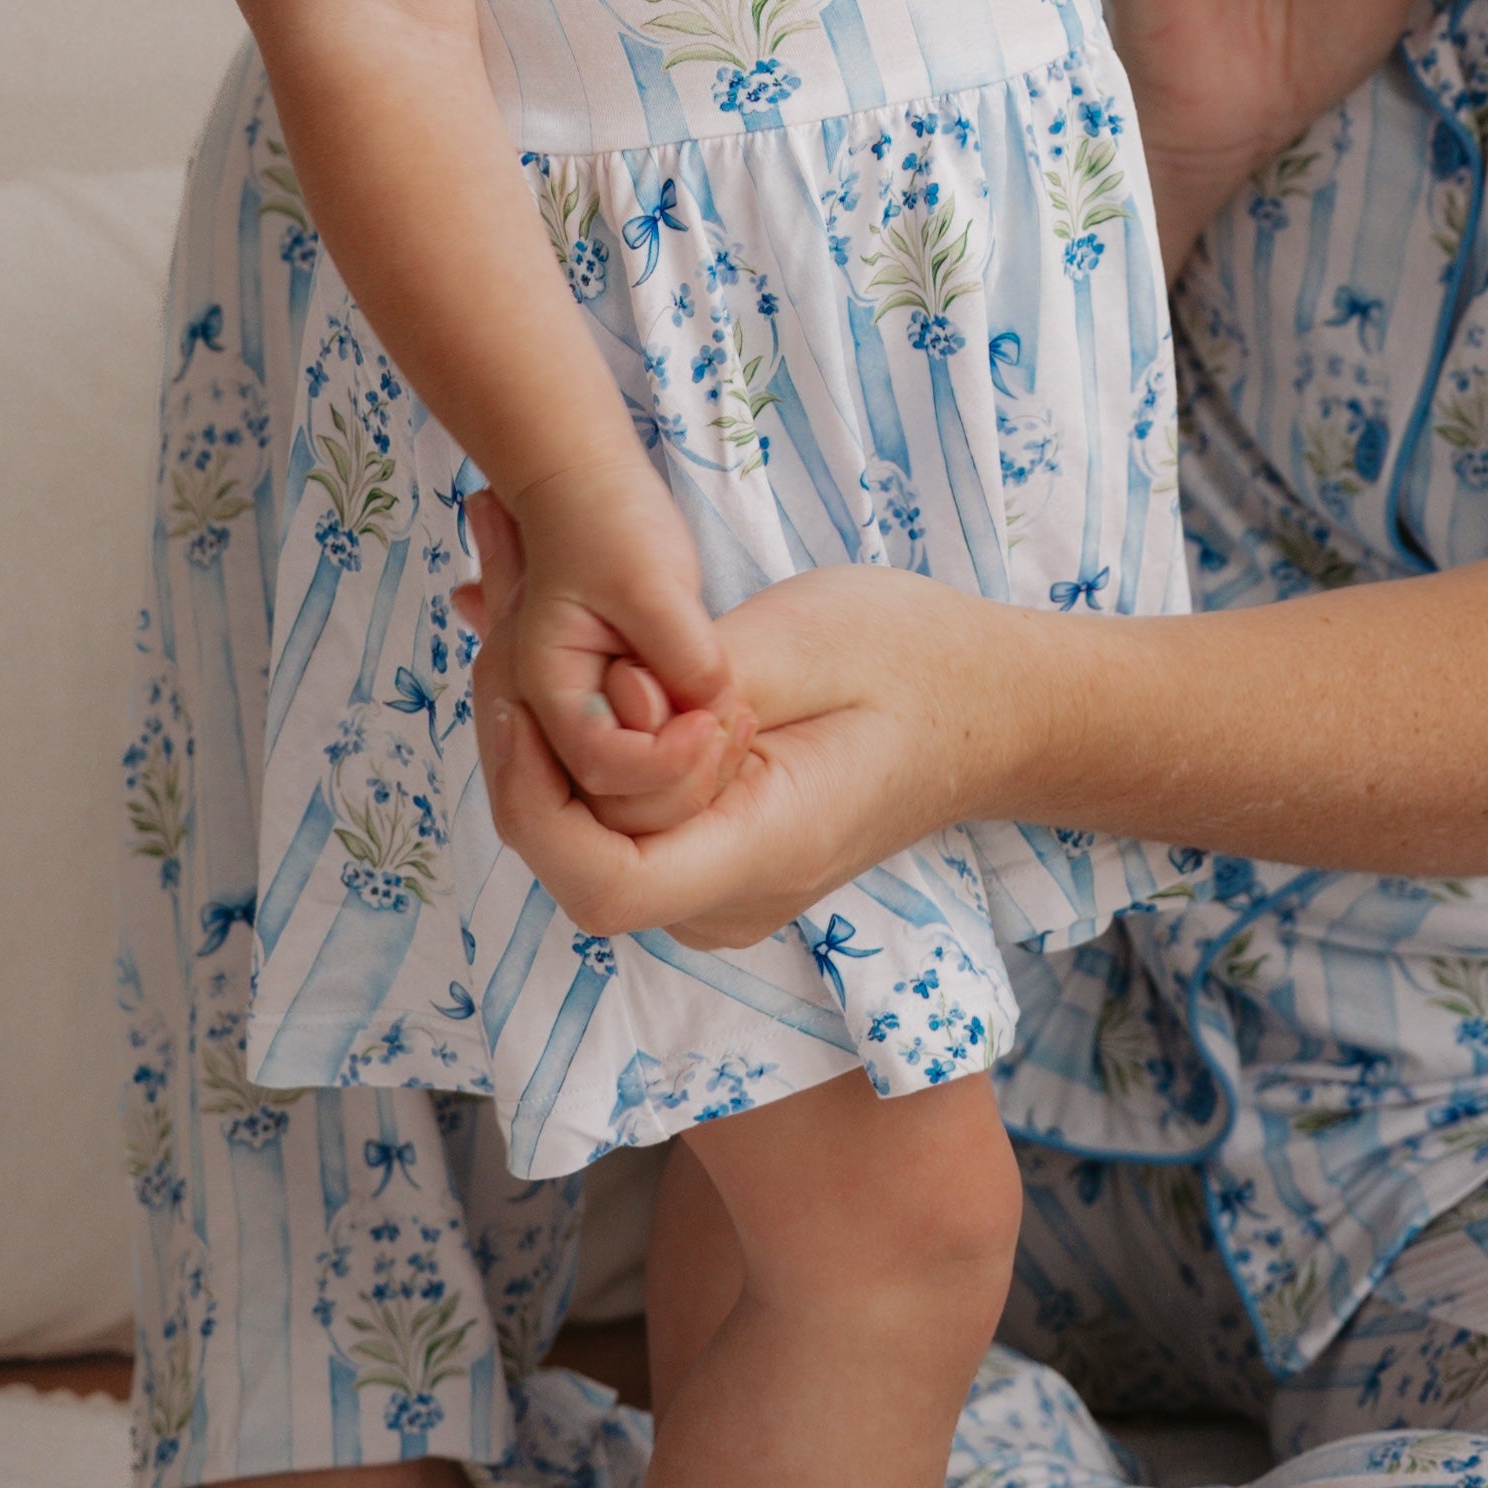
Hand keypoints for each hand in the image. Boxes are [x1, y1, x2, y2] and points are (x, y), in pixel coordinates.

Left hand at [466, 519, 986, 941]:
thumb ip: (692, 674)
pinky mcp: (716, 850)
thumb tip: (595, 689)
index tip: (524, 693)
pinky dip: (575, 732)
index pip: (604, 885)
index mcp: (763, 850)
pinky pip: (618, 811)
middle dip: (520, 732)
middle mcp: (732, 896)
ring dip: (538, 722)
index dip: (539, 796)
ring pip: (585, 828)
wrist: (994, 710)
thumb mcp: (803, 638)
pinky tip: (546, 638)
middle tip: (493, 595)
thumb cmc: (913, 660)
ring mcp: (723, 885)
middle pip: (575, 850)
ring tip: (506, 592)